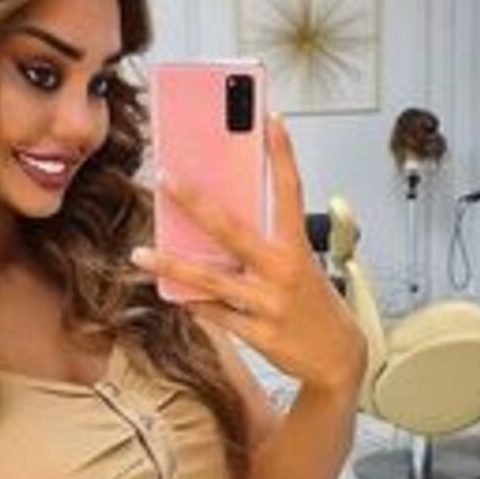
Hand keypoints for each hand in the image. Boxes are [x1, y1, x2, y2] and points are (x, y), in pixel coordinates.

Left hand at [130, 115, 366, 395]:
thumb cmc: (314, 306)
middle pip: (232, 229)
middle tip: (166, 178)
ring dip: (172, 265)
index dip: (282, 154)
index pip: (291, 191)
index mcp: (298, 248)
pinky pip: (215, 314)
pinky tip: (171, 292)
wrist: (338, 358)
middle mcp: (284, 271)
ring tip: (140, 254)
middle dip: (195, 202)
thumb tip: (216, 227)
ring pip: (211, 279)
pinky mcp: (258, 333)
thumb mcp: (300, 267)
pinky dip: (192, 302)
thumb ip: (265, 245)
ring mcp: (269, 303)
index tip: (270, 120)